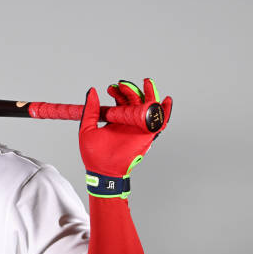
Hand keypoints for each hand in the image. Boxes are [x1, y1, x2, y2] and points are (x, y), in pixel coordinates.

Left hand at [79, 79, 171, 195]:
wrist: (102, 170)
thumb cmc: (93, 154)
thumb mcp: (87, 128)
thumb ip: (90, 110)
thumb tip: (92, 91)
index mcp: (116, 119)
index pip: (121, 100)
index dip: (118, 91)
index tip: (111, 88)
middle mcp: (129, 121)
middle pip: (135, 100)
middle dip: (130, 90)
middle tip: (121, 85)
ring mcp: (138, 127)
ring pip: (148, 107)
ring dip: (149, 94)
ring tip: (147, 83)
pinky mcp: (146, 135)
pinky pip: (159, 122)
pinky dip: (165, 111)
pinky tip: (166, 100)